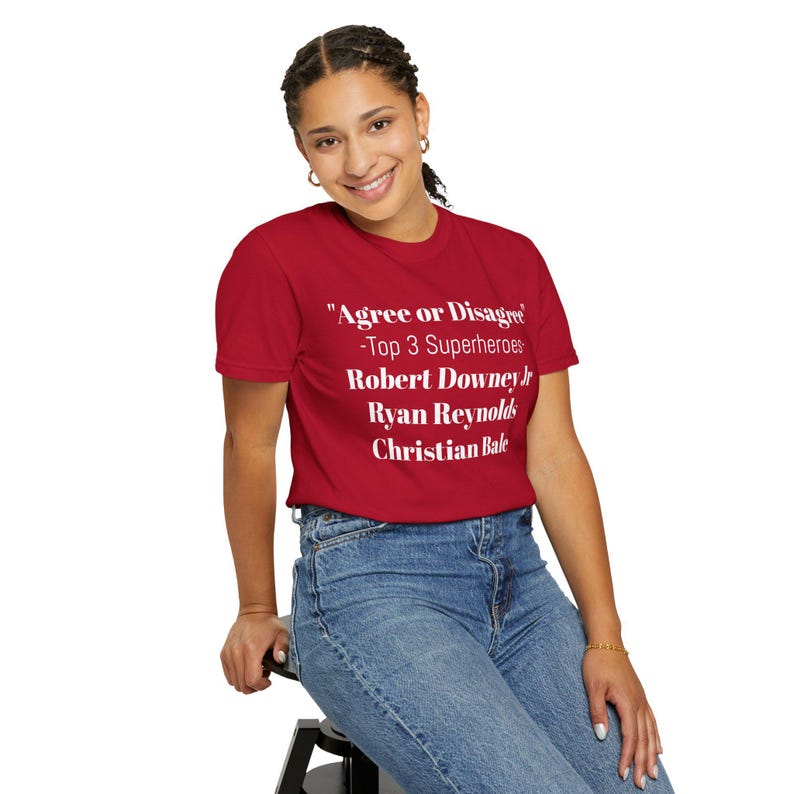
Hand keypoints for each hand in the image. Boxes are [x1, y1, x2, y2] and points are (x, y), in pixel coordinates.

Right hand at [220, 612, 289, 693]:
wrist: (254, 612)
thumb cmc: (268, 624)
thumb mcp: (282, 634)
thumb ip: (283, 648)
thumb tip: (279, 660)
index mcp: (251, 649)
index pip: (252, 680)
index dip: (262, 686)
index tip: (268, 681)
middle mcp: (237, 652)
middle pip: (242, 685)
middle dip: (255, 686)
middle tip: (264, 676)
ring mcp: (228, 653)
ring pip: (234, 682)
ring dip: (246, 682)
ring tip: (256, 670)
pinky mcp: (224, 654)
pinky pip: (229, 676)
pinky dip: (238, 677)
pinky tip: (248, 668)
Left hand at [582, 649, 662, 788]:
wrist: (607, 642)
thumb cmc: (598, 662)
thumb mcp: (592, 686)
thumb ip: (597, 711)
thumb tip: (601, 736)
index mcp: (628, 702)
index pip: (630, 737)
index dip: (627, 757)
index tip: (623, 773)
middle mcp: (639, 703)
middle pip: (643, 739)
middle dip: (642, 763)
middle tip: (642, 783)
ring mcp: (642, 700)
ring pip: (651, 733)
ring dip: (652, 754)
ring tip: (653, 773)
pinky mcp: (640, 696)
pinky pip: (652, 721)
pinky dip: (656, 737)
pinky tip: (659, 748)